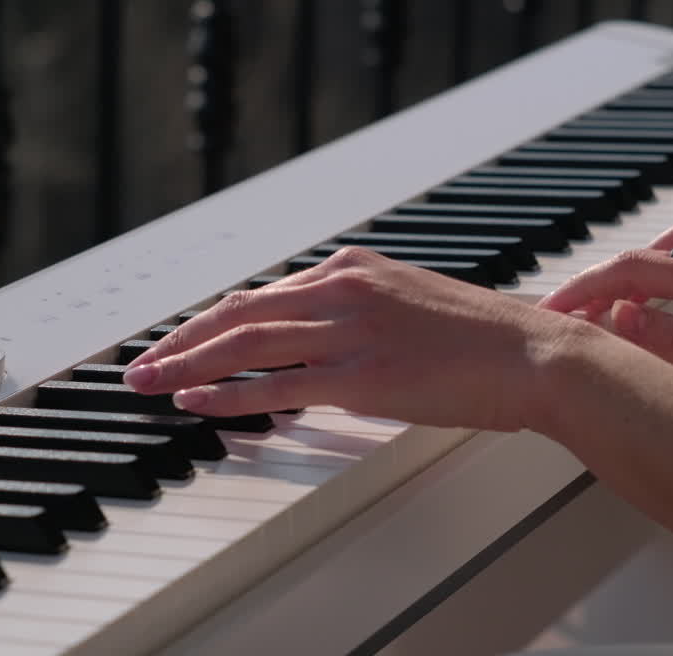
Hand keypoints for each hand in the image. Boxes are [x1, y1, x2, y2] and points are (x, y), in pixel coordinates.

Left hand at [123, 247, 591, 431]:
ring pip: (245, 344)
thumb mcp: (409, 303)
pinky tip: (197, 404)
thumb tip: (313, 341)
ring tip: (149, 385)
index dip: (210, 322)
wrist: (532, 354)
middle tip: (141, 366)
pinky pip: (275, 385)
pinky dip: (228, 395)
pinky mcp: (360, 376)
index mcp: (353, 269)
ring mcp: (349, 332)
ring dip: (187, 366)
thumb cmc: (479, 338)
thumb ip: (357, 312)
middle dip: (180, 340)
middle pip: (237, 313)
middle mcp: (342, 290)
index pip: (262, 295)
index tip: (179, 342)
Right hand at [539, 213, 672, 423]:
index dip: (583, 288)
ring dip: (632, 273)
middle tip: (568, 315)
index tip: (550, 309)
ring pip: (668, 250)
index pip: (631, 271)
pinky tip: (660, 306)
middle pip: (643, 256)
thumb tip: (618, 316)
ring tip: (608, 311)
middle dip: (597, 283)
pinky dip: (664, 275)